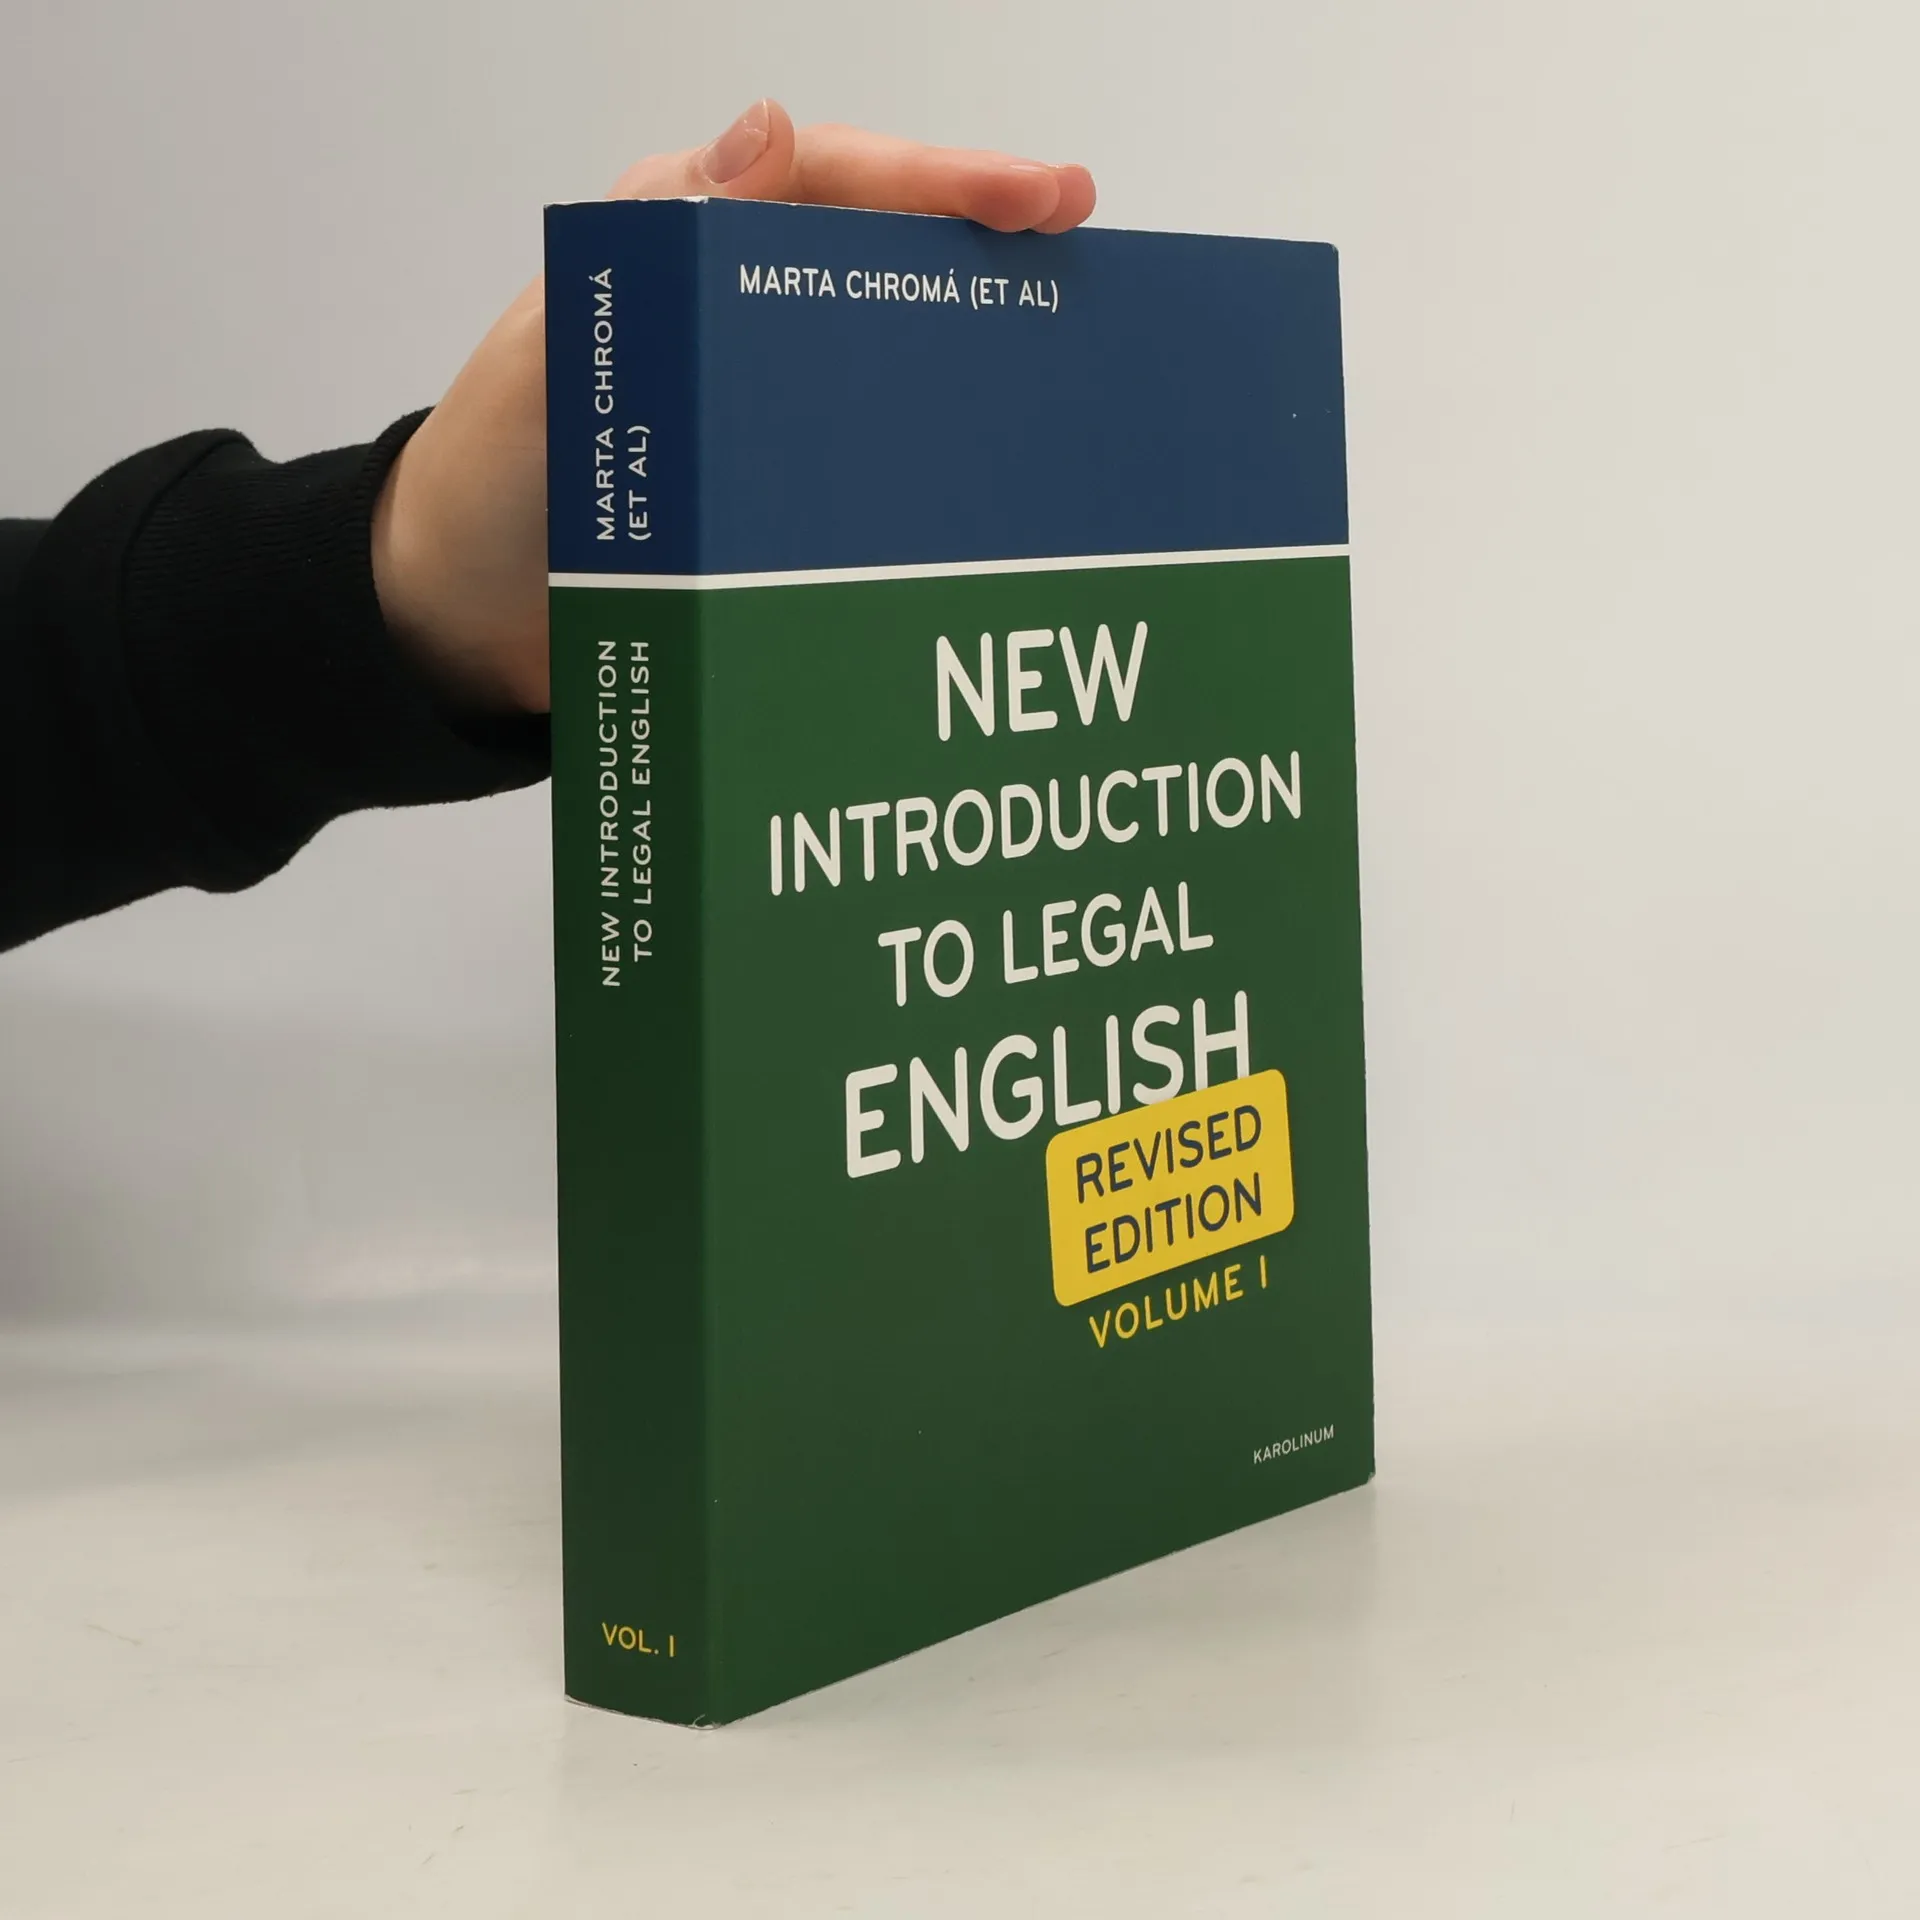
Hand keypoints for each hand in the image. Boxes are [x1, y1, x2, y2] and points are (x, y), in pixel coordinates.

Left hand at [372, 101, 1096, 714]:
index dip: (943, 180)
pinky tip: (1002, 475)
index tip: (1044, 197)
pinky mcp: (775, 492)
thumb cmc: (489, 480)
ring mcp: (767, 406)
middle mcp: (740, 312)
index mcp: (686, 247)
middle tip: (1087, 252)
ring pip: (894, 348)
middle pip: (886, 254)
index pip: (834, 183)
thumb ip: (646, 253)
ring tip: (1074, 353)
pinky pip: (873, 452)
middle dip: (987, 244)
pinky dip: (939, 453)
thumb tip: (770, 132)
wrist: (460, 623)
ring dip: (980, 344)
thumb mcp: (550, 356)